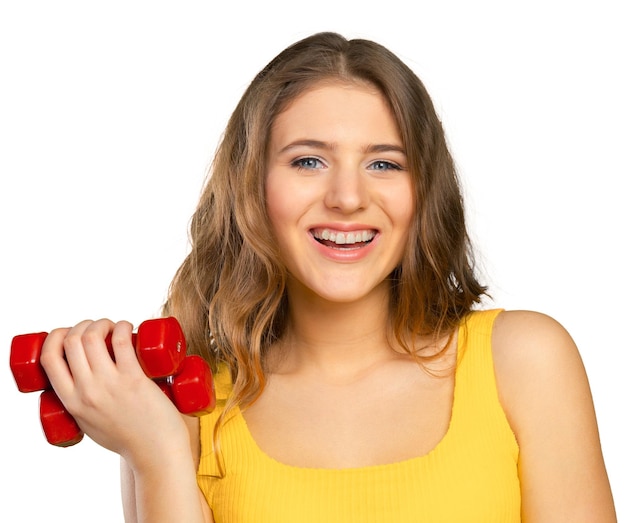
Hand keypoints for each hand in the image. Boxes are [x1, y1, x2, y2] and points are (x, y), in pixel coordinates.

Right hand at [40, 319, 188, 467]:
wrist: (156, 453)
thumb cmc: (127, 437)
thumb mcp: (90, 422)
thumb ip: (83, 404)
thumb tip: (85, 380)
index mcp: (70, 402)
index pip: (49, 359)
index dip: (56, 336)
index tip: (72, 333)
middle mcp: (86, 392)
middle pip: (71, 341)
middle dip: (83, 325)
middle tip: (101, 329)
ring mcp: (109, 385)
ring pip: (93, 337)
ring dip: (102, 323)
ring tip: (115, 327)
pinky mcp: (134, 379)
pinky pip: (121, 342)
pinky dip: (122, 326)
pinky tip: (127, 326)